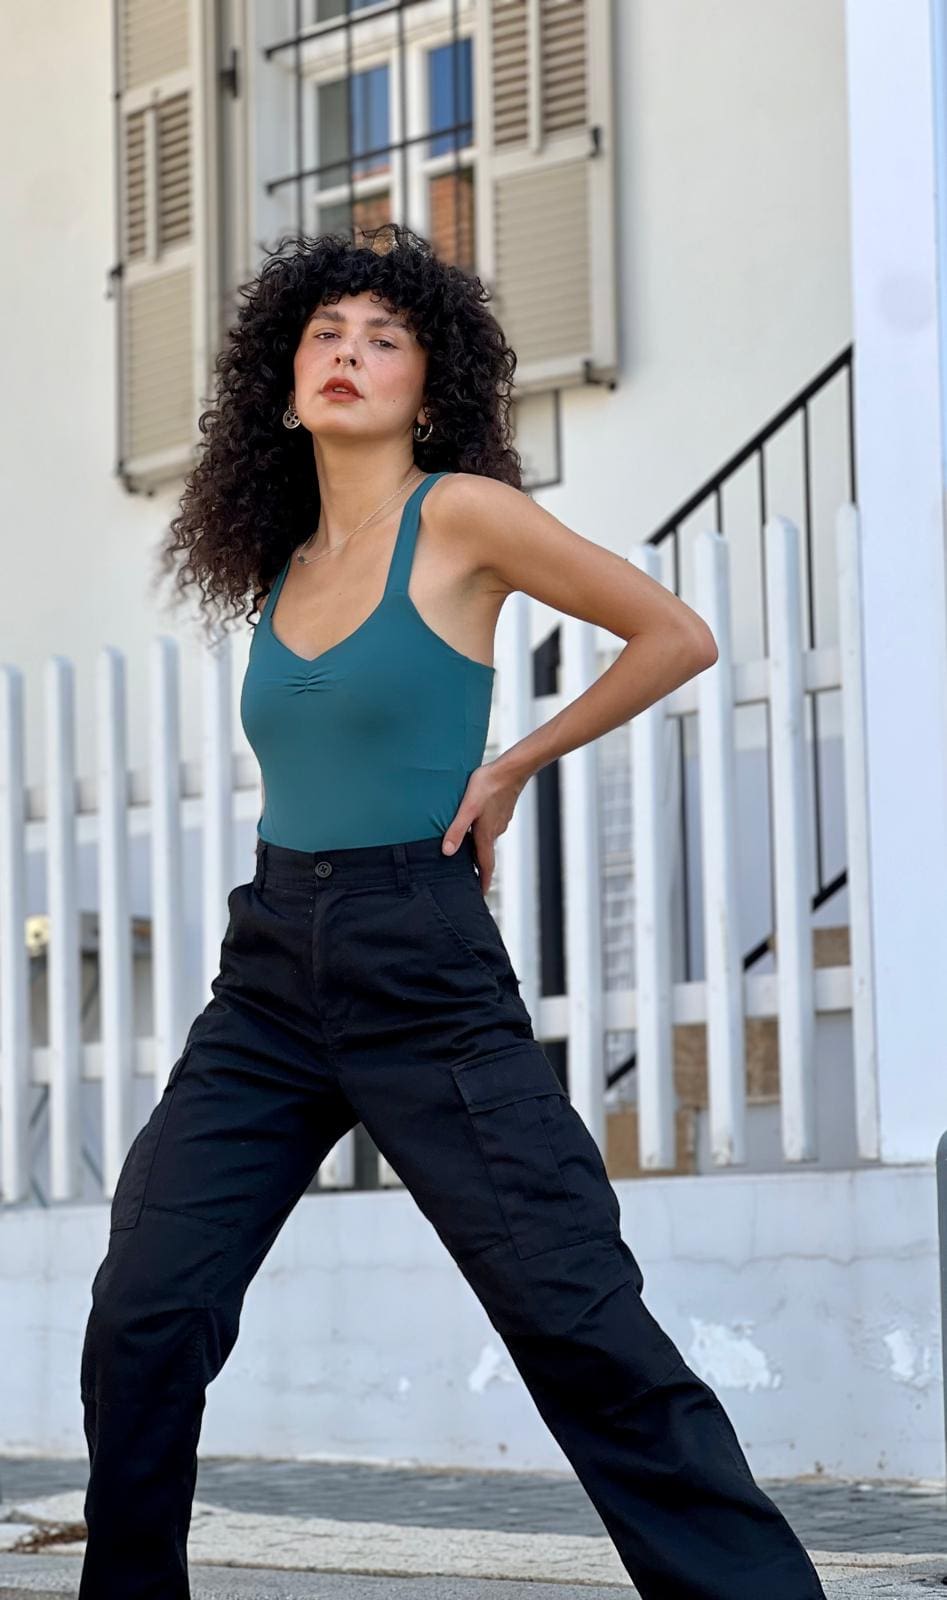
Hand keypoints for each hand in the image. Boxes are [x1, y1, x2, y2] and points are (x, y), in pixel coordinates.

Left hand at [441, 757, 527, 893]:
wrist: (512, 769)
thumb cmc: (488, 786)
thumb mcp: (467, 808)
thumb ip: (457, 829)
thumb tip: (447, 852)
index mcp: (486, 835)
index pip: (485, 866)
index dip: (482, 882)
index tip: (480, 896)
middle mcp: (494, 831)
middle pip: (485, 855)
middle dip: (478, 868)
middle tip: (469, 878)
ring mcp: (499, 821)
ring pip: (487, 840)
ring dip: (478, 850)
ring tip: (466, 854)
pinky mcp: (500, 811)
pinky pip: (490, 828)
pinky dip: (481, 834)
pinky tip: (473, 827)